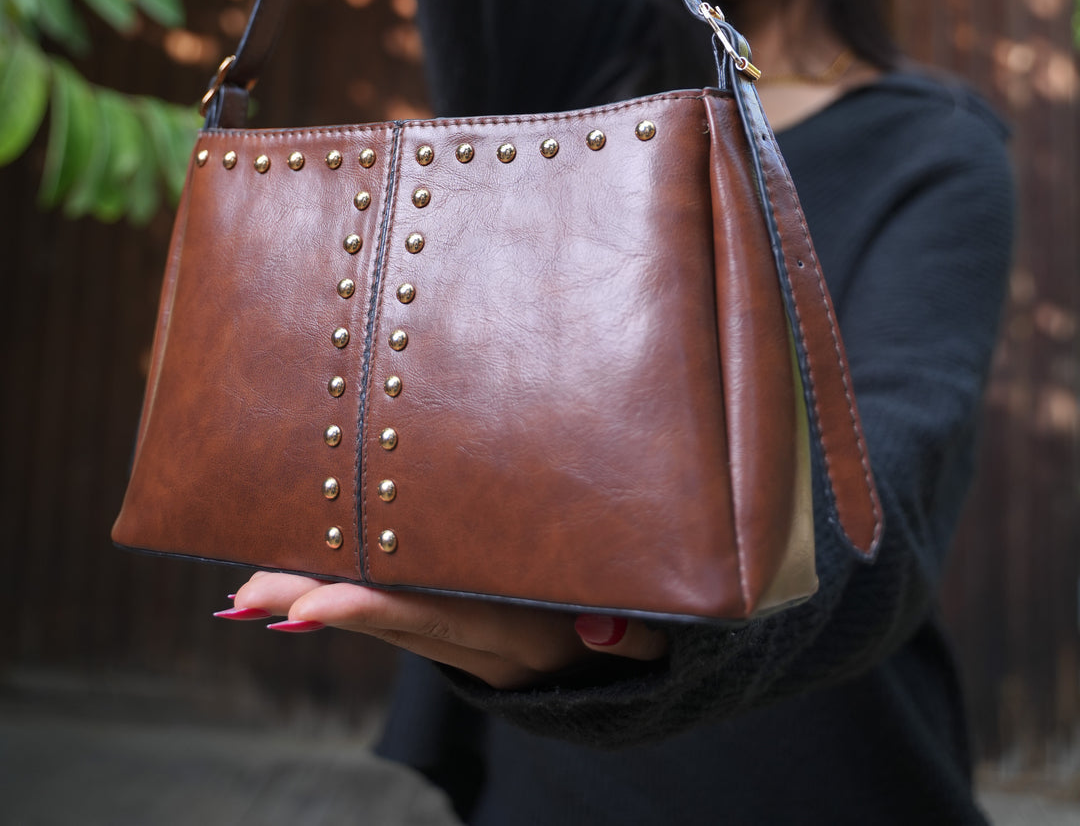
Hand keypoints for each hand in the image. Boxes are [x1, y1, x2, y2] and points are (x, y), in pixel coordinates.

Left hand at [229, 571, 667, 690]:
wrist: (647, 680)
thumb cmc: (656, 630)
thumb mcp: (658, 636)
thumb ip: (632, 632)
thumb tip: (597, 631)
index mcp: (528, 639)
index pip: (439, 617)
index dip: (375, 608)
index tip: (310, 604)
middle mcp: (490, 650)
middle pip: (393, 621)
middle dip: (318, 604)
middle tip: (246, 594)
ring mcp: (476, 647)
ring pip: (389, 620)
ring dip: (319, 604)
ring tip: (250, 594)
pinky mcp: (470, 636)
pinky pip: (403, 618)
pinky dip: (352, 604)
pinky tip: (299, 599)